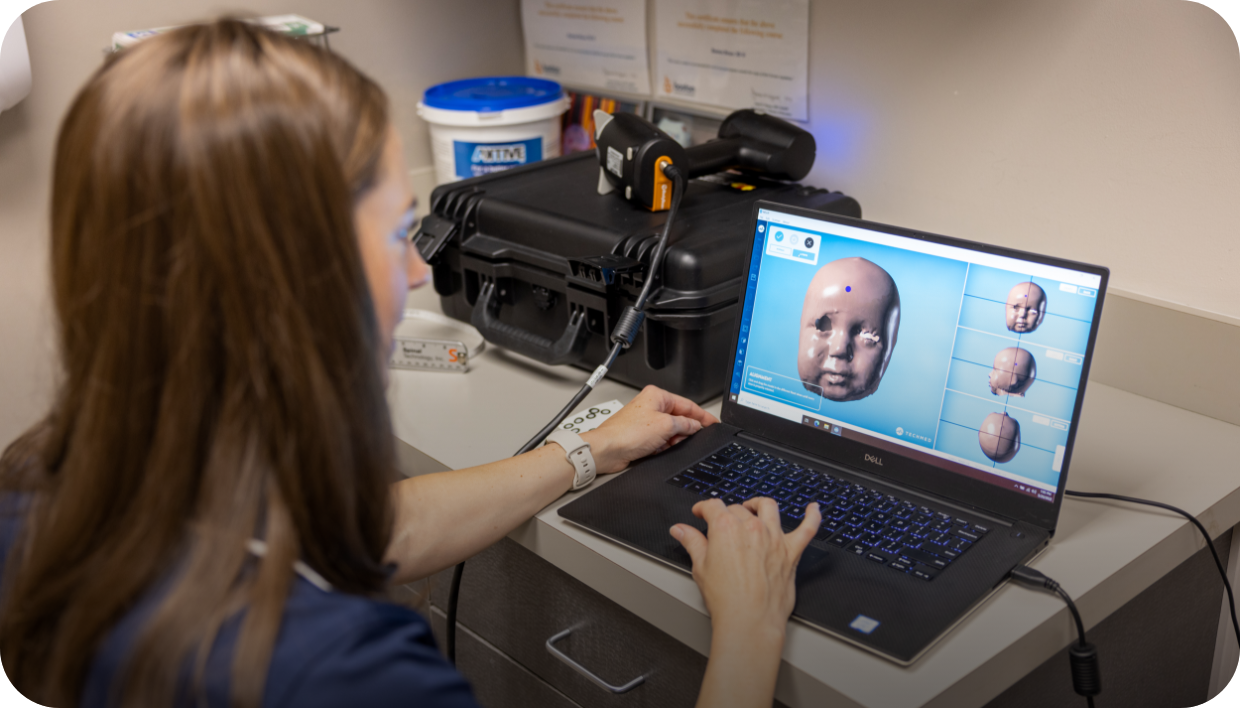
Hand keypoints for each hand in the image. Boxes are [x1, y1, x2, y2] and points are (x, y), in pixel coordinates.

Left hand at [582, 385, 718, 474]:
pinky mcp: (641, 435)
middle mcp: (650, 406)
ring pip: (670, 431)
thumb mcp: (666, 426)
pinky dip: (663, 446)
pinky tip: (659, 450)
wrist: (608, 450)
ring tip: (668, 445)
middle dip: (684, 430)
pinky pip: (661, 440)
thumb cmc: (627, 433)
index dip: (702, 415)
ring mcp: (646, 421)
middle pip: (679, 418)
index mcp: (657, 396)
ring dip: (672, 440)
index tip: (713, 423)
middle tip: (689, 438)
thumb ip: (686, 424)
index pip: (687, 404)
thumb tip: (695, 426)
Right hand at [670, 498, 820, 633]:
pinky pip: (808, 528)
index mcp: (726, 528)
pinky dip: (812, 516)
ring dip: (758, 504)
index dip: (704, 508)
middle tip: (721, 526)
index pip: (714, 506)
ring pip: (768, 507)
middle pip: (738, 508)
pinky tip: (813, 509)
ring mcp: (774, 538)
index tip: (700, 513)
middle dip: (727, 514)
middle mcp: (752, 528)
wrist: (749, 621)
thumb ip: (692, 542)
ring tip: (753, 507)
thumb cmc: (726, 599)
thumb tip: (681, 530)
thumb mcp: (700, 567)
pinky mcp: (791, 552)